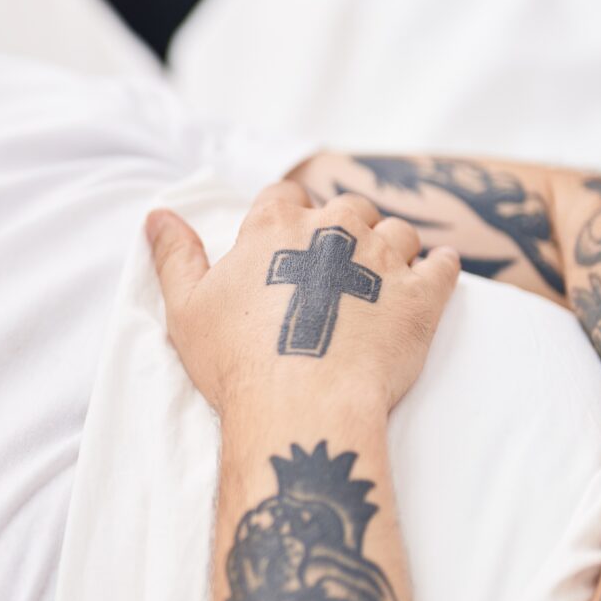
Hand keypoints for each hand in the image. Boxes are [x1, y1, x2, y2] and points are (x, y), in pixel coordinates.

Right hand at [147, 181, 461, 416]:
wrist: (302, 405)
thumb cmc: (236, 361)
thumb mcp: (186, 306)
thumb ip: (175, 254)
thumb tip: (158, 214)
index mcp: (275, 224)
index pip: (285, 195)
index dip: (285, 218)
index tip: (284, 246)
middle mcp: (334, 227)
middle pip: (347, 207)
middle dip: (341, 230)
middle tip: (331, 271)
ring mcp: (384, 258)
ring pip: (398, 232)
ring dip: (389, 249)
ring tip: (376, 282)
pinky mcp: (423, 295)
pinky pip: (443, 265)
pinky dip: (437, 269)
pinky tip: (427, 281)